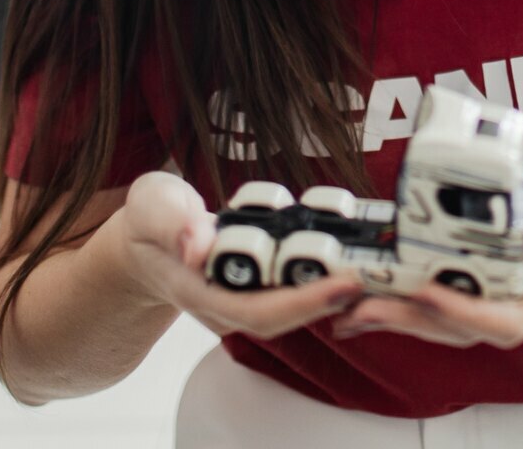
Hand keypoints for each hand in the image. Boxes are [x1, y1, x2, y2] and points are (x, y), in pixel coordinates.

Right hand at [109, 172, 363, 340]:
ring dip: (333, 291)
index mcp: (199, 289)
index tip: (343, 284)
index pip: (256, 311)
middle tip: (376, 275)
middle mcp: (225, 304)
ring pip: (293, 306)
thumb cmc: (151, 220)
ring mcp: (242, 298)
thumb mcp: (152, 206)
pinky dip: (324, 275)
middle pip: (285, 318)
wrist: (145, 241)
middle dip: (331, 301)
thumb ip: (173, 223)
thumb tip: (198, 246)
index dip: (302, 302)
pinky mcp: (256, 286)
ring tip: (377, 269)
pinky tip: (354, 257)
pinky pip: (293, 287)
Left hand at [331, 157, 522, 347]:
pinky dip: (413, 299)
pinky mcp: (501, 277)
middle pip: (467, 326)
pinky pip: (453, 297)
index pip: (511, 316)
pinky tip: (375, 293)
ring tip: (349, 308)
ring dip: (402, 315)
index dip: (465, 311)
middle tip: (359, 303)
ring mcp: (516, 290)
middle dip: (413, 318)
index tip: (427, 291)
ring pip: (453, 319)